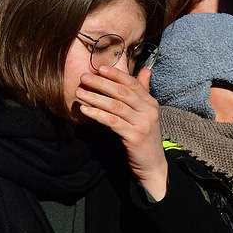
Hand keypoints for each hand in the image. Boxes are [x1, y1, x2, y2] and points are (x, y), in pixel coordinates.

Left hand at [76, 66, 167, 199]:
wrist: (152, 164)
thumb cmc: (144, 136)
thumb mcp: (146, 113)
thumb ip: (143, 92)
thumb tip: (145, 71)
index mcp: (151, 102)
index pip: (132, 84)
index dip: (116, 75)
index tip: (99, 68)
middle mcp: (148, 111)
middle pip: (122, 93)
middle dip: (102, 83)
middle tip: (84, 77)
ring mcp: (142, 124)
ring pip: (115, 106)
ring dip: (95, 98)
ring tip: (80, 92)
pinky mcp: (134, 136)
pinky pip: (112, 122)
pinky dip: (98, 114)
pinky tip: (85, 110)